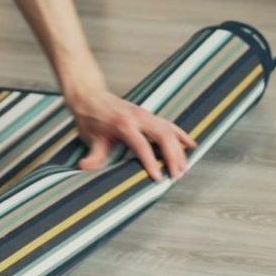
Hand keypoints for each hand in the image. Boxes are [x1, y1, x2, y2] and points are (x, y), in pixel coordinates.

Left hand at [68, 89, 196, 181]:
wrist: (90, 96)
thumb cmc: (90, 119)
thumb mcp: (89, 138)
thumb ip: (92, 154)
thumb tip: (84, 166)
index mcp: (123, 124)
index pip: (141, 145)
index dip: (151, 162)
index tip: (158, 178)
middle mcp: (138, 117)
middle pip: (162, 136)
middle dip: (173, 156)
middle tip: (177, 176)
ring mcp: (145, 115)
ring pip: (169, 130)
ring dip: (179, 149)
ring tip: (184, 168)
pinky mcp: (149, 115)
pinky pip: (169, 125)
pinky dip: (181, 134)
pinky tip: (191, 145)